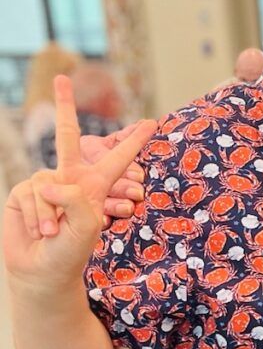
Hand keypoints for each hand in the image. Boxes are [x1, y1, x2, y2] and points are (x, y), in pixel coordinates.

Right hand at [3, 75, 156, 294]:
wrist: (42, 271)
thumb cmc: (72, 251)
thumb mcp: (88, 224)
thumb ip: (77, 197)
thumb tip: (52, 183)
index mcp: (96, 183)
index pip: (118, 157)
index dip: (133, 140)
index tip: (152, 121)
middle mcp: (70, 178)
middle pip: (66, 134)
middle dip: (62, 104)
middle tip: (61, 77)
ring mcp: (46, 184)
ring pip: (49, 185)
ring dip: (53, 216)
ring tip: (55, 234)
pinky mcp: (24, 192)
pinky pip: (32, 194)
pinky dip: (38, 216)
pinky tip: (41, 231)